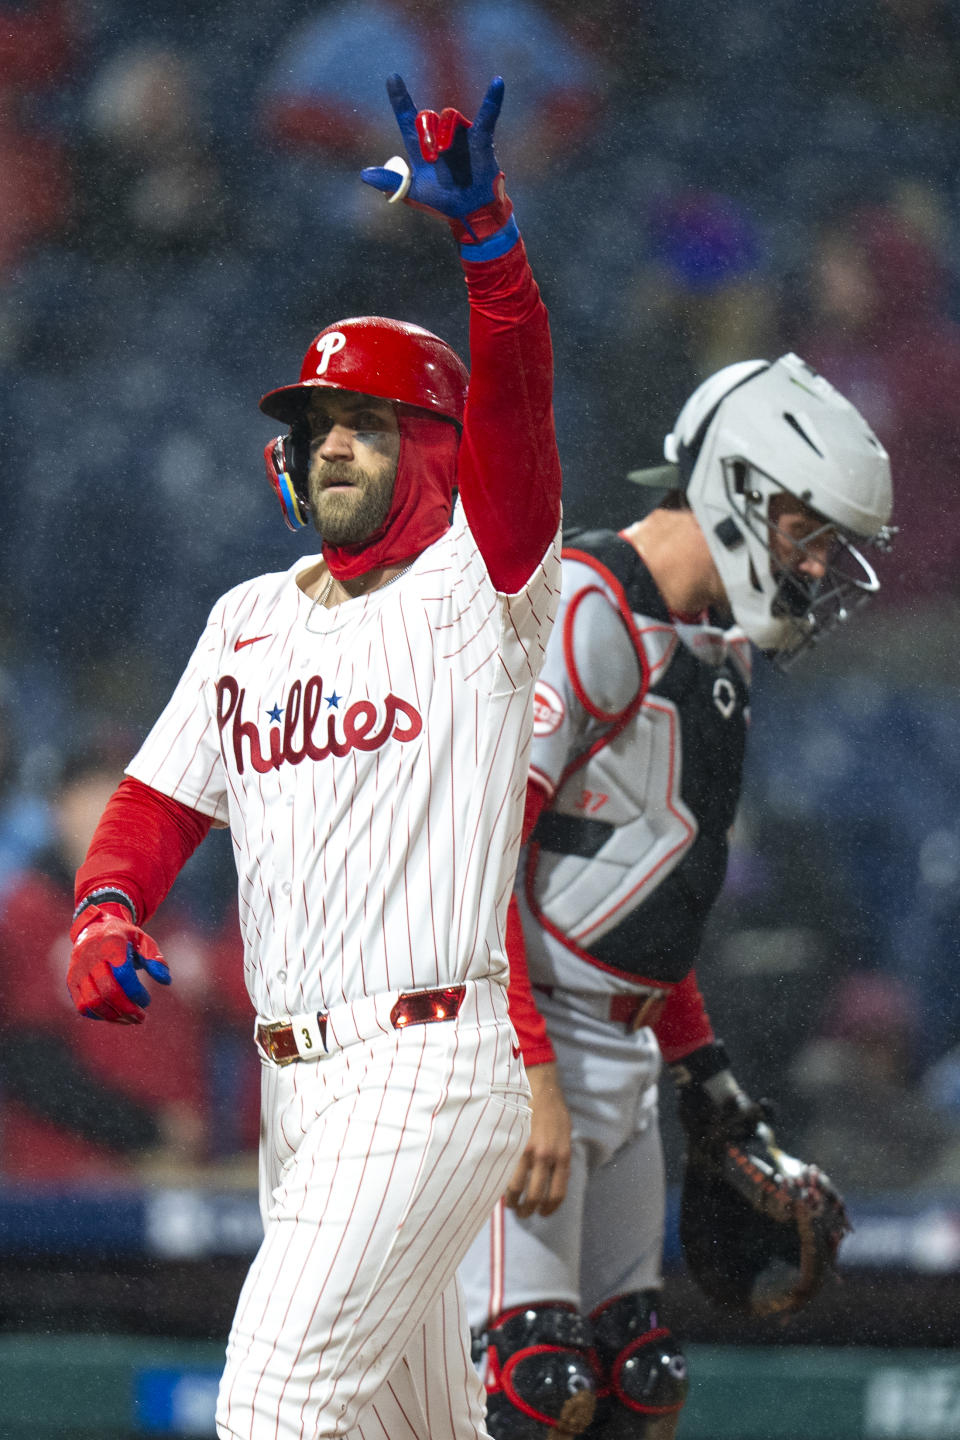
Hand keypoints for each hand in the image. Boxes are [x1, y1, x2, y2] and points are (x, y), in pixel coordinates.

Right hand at [68, 902, 170, 1023]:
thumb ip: (155, 959)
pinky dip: (98, 1016)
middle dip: (127, 1009)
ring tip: (129, 1020)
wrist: (94, 927)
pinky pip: (81, 1006)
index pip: (123, 975)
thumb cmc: (124, 937)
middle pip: (107, 992)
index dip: (136, 992)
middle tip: (140, 1017)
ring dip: (113, 1017)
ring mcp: (78, 970)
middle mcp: (91, 957)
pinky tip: (114, 1016)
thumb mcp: (143, 940)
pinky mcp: (71, 981)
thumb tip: (166, 981)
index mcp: (112, 944)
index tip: (147, 1000)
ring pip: (92, 1002)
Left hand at [361, 73, 512, 243]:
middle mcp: (439, 135)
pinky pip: (487, 115)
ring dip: (445, 134)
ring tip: (444, 154)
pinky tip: (498, 83)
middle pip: (427, 117)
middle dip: (426, 135)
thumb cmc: (441, 202)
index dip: (400, 97)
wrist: (469, 213)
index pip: (407, 116)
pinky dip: (493, 100)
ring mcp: (460, 134)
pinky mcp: (481, 138)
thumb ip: (390, 182)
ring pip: (448, 117)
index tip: (393, 78)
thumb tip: (364, 174)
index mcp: (420, 145)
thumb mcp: (412, 192)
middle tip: (432, 157)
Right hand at [503, 1062, 571, 1217]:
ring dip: (514, 1201)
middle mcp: (547, 1157)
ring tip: (511, 1205)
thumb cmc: (554, 1111)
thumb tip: (553, 1180)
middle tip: (524, 1213)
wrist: (540, 1087)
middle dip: (529, 1210)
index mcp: (563, 1157)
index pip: (558, 1194)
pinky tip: (500, 1187)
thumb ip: (561, 1159)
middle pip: (536, 1195)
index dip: (550, 1209)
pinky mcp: (513, 1143)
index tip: (543, 1214)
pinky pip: (506, 1171)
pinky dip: (503, 1183)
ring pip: (518, 1187)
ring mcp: (528, 1150)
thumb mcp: (566, 1137)